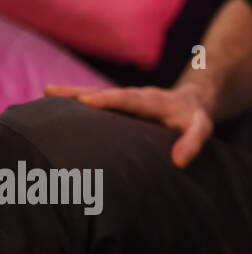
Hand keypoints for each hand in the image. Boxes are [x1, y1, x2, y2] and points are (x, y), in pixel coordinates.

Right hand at [44, 83, 214, 167]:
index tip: (87, 101)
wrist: (194, 101)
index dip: (109, 99)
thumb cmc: (195, 118)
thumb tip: (179, 161)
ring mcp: (125, 98)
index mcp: (154, 101)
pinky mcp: (119, 104)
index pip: (130, 99)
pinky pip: (96, 100)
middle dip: (80, 93)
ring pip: (96, 93)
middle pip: (105, 92)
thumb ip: (193, 141)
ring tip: (46, 92)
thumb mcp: (202, 128)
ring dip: (72, 94)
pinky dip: (76, 100)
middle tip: (52, 92)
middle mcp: (136, 96)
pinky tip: (53, 102)